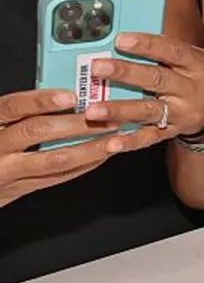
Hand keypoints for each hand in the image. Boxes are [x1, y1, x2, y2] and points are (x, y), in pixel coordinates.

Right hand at [0, 89, 138, 207]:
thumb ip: (14, 112)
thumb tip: (57, 93)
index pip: (11, 107)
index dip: (40, 100)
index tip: (69, 95)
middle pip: (36, 131)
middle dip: (76, 123)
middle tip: (105, 115)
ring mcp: (6, 172)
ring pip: (53, 159)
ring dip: (89, 148)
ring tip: (114, 138)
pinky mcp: (18, 189)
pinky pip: (55, 177)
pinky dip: (82, 165)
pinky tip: (101, 156)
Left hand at [81, 32, 203, 147]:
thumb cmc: (193, 77)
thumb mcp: (191, 58)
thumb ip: (165, 49)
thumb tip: (125, 36)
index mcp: (197, 65)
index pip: (172, 51)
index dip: (147, 45)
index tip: (120, 40)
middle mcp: (190, 89)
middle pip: (157, 79)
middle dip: (126, 73)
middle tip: (97, 68)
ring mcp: (180, 113)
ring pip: (149, 111)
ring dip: (120, 110)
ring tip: (93, 110)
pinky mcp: (171, 132)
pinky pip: (149, 137)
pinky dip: (129, 141)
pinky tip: (111, 142)